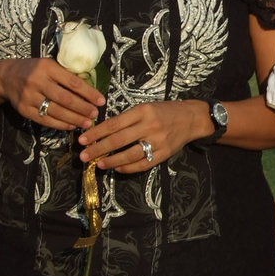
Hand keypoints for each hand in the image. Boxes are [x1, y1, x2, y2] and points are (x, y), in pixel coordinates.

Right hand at [0, 57, 103, 129]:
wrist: (6, 77)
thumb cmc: (36, 70)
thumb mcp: (50, 65)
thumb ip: (67, 75)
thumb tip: (91, 91)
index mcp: (47, 67)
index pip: (73, 82)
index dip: (89, 93)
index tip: (101, 101)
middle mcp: (37, 81)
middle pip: (65, 99)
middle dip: (83, 108)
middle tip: (95, 114)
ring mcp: (29, 97)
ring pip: (56, 111)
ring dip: (74, 119)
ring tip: (87, 123)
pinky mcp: (24, 109)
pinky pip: (45, 120)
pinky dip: (60, 124)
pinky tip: (71, 125)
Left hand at [78, 99, 207, 173]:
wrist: (192, 118)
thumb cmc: (165, 111)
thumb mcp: (146, 107)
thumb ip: (127, 119)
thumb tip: (102, 132)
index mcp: (143, 111)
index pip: (114, 124)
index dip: (96, 133)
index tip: (82, 139)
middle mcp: (150, 125)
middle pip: (119, 140)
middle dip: (98, 149)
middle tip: (84, 156)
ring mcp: (158, 141)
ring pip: (130, 154)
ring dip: (112, 161)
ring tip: (99, 164)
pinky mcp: (165, 153)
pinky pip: (143, 164)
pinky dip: (128, 168)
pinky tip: (118, 168)